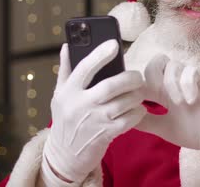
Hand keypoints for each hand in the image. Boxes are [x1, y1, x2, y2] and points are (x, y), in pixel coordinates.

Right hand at [43, 40, 146, 182]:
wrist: (64, 156)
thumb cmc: (65, 120)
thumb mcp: (60, 95)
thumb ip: (65, 69)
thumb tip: (68, 45)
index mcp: (68, 91)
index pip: (84, 68)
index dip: (100, 54)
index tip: (114, 44)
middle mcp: (80, 105)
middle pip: (110, 86)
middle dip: (129, 78)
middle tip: (137, 77)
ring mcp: (93, 121)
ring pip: (123, 102)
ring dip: (136, 95)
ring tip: (139, 92)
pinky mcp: (105, 134)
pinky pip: (129, 120)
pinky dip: (137, 113)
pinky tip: (138, 109)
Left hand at [137, 55, 199, 154]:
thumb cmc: (196, 131)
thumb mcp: (165, 128)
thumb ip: (146, 122)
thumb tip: (124, 118)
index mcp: (164, 91)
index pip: (145, 76)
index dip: (138, 84)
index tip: (137, 100)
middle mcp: (175, 81)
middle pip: (156, 61)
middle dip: (152, 77)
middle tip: (157, 97)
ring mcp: (190, 78)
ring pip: (172, 64)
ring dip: (172, 84)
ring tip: (180, 104)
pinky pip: (191, 70)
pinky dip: (187, 84)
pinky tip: (191, 100)